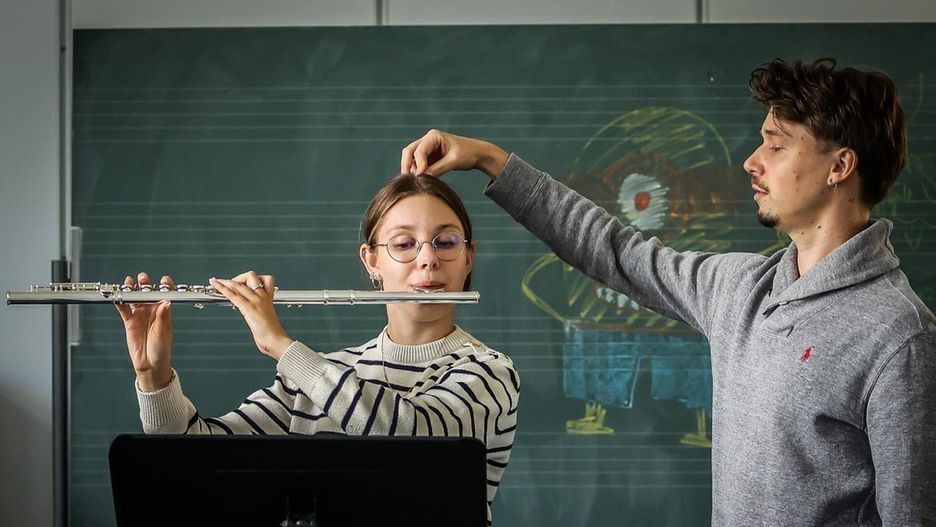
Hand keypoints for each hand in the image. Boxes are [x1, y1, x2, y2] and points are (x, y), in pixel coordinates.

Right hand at [115, 272, 173, 391]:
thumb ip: (163, 317)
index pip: (165, 295)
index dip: (164, 286)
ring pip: (135, 299)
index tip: (164, 280)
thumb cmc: (162, 349)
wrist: (150, 364)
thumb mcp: (163, 333)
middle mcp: (152, 311)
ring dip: (132, 290)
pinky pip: (124, 309)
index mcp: (164, 312)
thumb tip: (167, 303)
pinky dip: (121, 302)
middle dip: (146, 285)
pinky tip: (118, 295)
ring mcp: (140, 315)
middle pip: (148, 294)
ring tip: (129, 282)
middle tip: (143, 278)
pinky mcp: (130, 321)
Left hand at [209, 271, 292, 359]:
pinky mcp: (249, 308)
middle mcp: (262, 297)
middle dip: (237, 277)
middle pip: (250, 277)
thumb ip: (260, 314)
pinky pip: (233, 295)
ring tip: (215, 281)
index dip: (253, 278)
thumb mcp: (267, 318)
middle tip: (229, 283)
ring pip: (239, 285)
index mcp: (268, 299)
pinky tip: (216, 285)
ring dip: (225, 281)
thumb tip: (253, 317)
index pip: (266, 279)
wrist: (275, 339)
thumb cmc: (272, 333)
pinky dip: (222, 289)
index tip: (242, 281)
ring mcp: (256, 301)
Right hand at [400, 129, 508, 177]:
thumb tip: (424, 177)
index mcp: (434, 136)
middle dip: (406, 165)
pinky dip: (416, 171)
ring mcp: (427, 148)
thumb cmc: (468, 153)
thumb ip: (439, 168)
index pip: (419, 151)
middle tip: (407, 180)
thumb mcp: (454, 161)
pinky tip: (418, 181)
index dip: (418, 164)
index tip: (420, 177)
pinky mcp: (428, 157)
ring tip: (414, 182)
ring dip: (410, 169)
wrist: (477, 154)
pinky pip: (417, 164)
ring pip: (410, 158)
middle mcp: (427, 140)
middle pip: (409, 151)